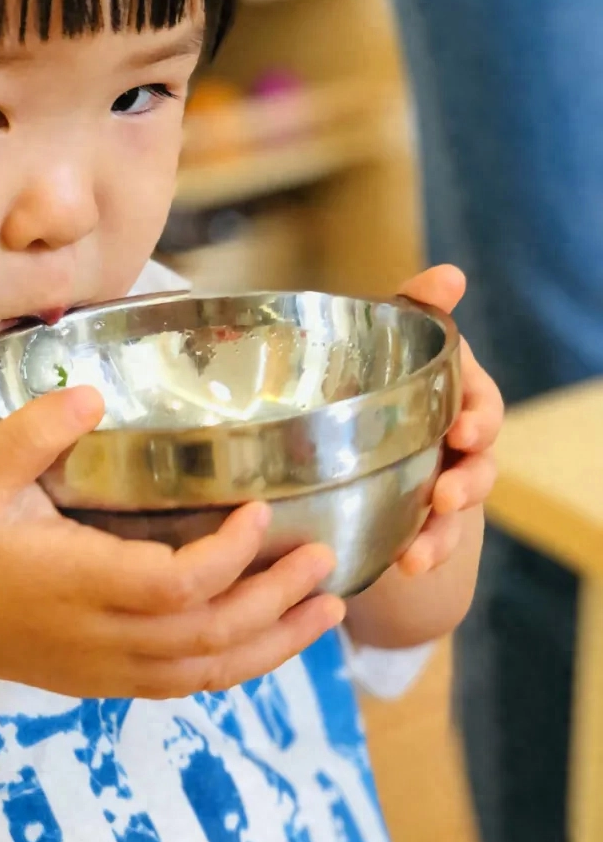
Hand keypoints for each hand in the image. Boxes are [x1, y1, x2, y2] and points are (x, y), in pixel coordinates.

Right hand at [0, 387, 345, 700]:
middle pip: (209, 634)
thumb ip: (30, 435)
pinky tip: (278, 638)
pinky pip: (192, 683)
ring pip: (210, 671)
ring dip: (275, 642)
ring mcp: (112, 669)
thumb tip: (92, 394)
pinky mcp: (114, 682)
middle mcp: (103, 637)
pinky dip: (243, 665)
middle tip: (323, 556)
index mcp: (75, 584)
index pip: (173, 585)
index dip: (226, 556)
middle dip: (274, 598)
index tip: (260, 510)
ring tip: (328, 607)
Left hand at [394, 265, 503, 576]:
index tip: (465, 430)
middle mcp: (458, 443)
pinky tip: (406, 565)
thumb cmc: (378, 378)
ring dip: (444, 529)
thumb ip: (417, 308)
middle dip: (469, 478)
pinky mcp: (425, 520)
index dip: (479, 417)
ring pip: (457, 510)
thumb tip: (451, 275)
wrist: (360, 448)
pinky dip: (424, 555)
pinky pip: (433, 542)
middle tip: (449, 491)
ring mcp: (446, 483)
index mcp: (453, 397)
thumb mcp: (386, 341)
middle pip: (480, 463)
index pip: (481, 403)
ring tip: (420, 551)